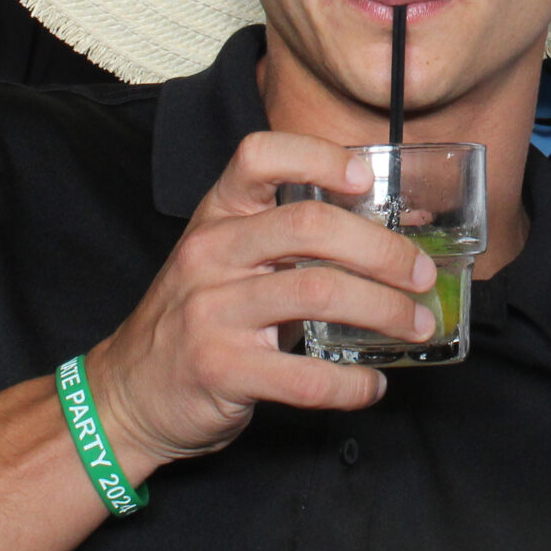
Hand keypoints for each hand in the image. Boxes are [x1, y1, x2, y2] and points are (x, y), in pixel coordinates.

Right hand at [83, 131, 436, 476]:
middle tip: (422, 275)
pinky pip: (304, 375)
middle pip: (309, 225)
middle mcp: (210, 254)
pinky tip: (371, 386)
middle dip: (382, 250)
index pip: (259, 156)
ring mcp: (211, 311)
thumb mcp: (233, 265)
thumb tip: (398, 233)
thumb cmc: (200, 320)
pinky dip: (351, 384)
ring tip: (416, 326)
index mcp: (217, 218)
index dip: (318, 157)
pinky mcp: (220, 369)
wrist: (128, 394)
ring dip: (384, 310)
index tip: (365, 180)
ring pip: (317, 291)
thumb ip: (298, 246)